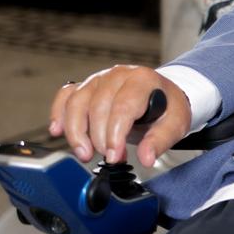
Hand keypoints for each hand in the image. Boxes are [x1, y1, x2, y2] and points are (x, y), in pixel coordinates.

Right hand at [49, 66, 191, 167]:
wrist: (163, 94)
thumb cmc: (167, 107)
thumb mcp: (175, 123)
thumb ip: (160, 141)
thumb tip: (146, 158)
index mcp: (142, 80)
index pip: (123, 106)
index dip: (115, 135)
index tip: (114, 156)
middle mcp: (118, 75)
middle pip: (97, 106)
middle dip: (98, 138)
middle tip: (108, 158)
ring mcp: (99, 79)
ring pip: (77, 102)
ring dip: (76, 132)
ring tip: (85, 153)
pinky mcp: (86, 86)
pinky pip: (66, 96)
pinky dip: (59, 113)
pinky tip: (58, 131)